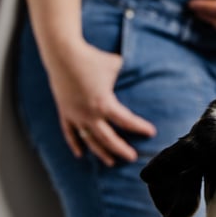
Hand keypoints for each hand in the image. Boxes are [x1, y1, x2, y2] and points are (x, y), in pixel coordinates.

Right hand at [47, 39, 155, 165]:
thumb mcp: (116, 65)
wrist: (63, 54)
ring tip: (111, 162)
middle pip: (108, 139)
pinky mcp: (65, 112)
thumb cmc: (92, 58)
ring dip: (101, 152)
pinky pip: (70, 133)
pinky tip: (81, 155)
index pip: (126, 121)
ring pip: (90, 140)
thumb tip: (140, 72)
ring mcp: (75, 115)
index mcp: (104, 104)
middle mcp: (90, 114)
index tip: (151, 133)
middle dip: (121, 149)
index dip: (140, 128)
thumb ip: (127, 73)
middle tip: (132, 157)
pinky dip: (75, 144)